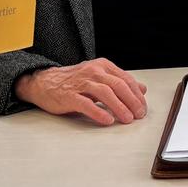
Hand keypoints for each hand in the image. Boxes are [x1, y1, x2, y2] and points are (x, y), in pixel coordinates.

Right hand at [14, 59, 147, 125]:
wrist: (44, 82)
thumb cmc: (74, 81)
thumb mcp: (99, 78)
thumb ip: (120, 82)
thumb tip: (143, 89)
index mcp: (102, 66)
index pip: (126, 79)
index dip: (137, 94)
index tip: (143, 107)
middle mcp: (93, 71)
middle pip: (118, 85)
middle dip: (132, 101)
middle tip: (139, 114)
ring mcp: (81, 83)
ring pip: (105, 93)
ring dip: (119, 107)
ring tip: (127, 118)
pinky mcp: (69, 95)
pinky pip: (86, 104)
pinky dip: (98, 112)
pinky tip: (107, 120)